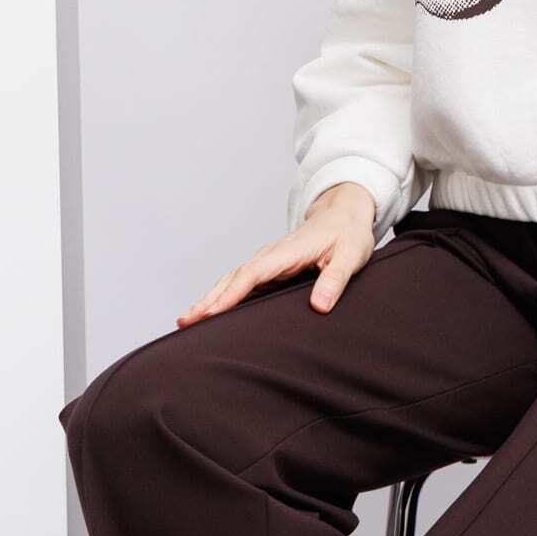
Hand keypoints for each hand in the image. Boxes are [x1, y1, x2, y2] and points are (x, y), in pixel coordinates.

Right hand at [176, 183, 377, 324]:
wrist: (345, 215)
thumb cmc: (348, 235)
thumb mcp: (351, 256)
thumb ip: (335, 280)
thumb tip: (318, 306)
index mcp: (286, 252)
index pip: (252, 274)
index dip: (231, 295)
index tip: (212, 312)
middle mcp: (270, 256)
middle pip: (232, 278)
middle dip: (208, 299)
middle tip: (185, 320)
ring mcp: (267, 262)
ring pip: (232, 280)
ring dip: (209, 298)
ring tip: (187, 319)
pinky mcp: (269, 269)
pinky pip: (241, 283)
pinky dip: (222, 296)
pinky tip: (211, 312)